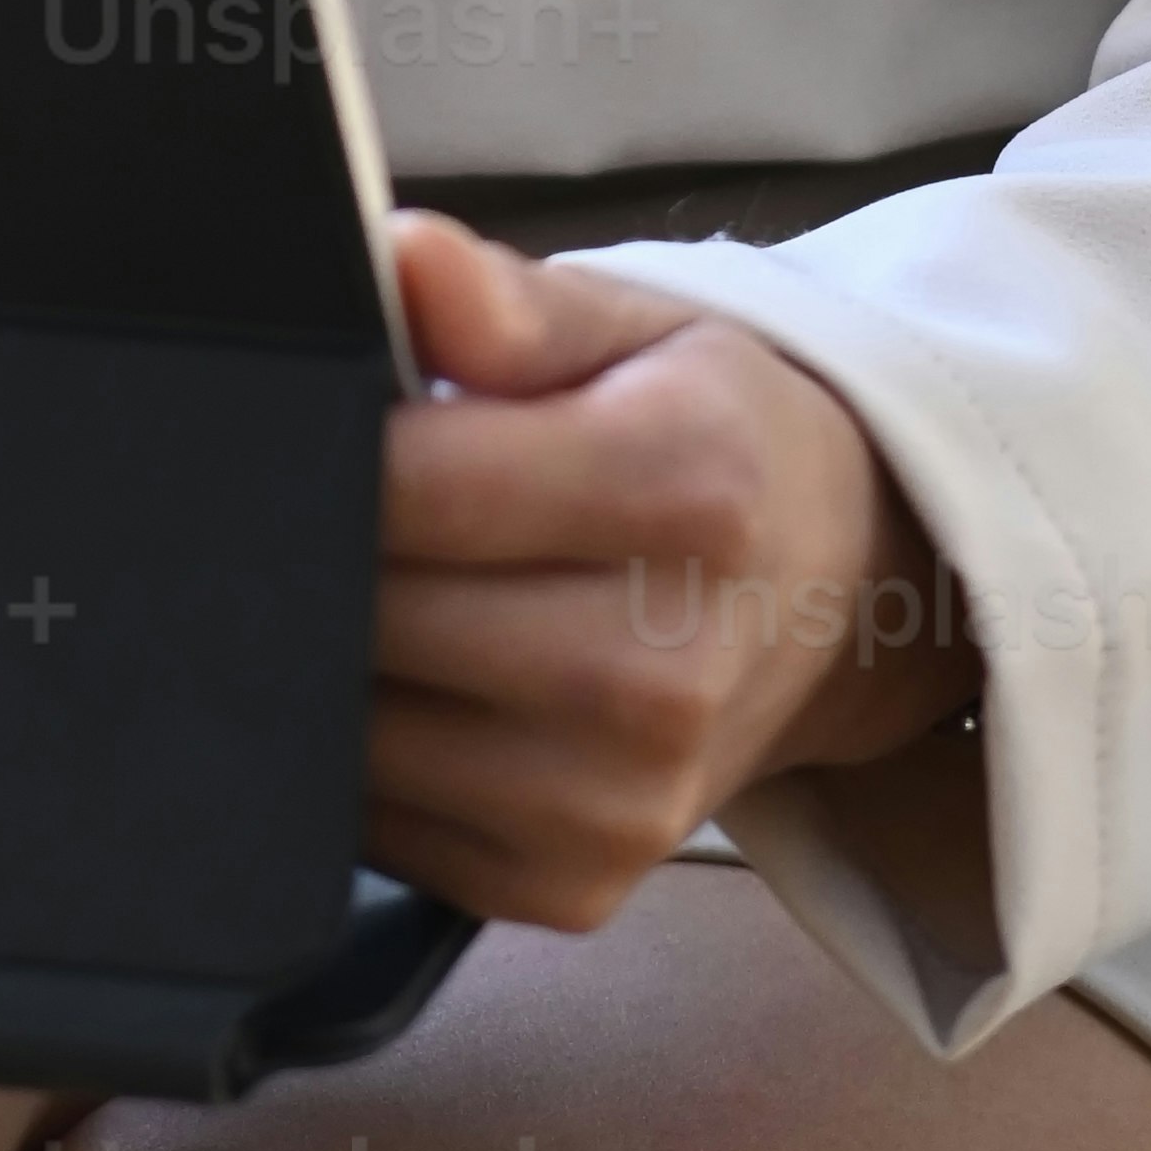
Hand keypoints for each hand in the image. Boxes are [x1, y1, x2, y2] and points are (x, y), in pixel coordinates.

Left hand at [366, 212, 979, 932]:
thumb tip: (402, 263)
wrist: (835, 600)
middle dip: (315, 549)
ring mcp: (618, 802)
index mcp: (687, 492)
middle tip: (327, 500)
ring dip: (327, 656)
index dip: (330, 444)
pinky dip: (360, 753)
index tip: (316, 418)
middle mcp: (662, 671)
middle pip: (372, 613)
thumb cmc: (714, 443)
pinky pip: (380, 825)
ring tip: (381, 582)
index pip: (414, 482)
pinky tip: (411, 681)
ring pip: (355, 729)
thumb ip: (510, 304)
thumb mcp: (636, 330)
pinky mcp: (570, 887)